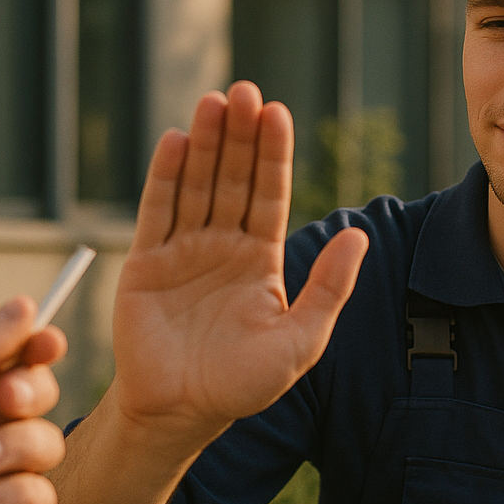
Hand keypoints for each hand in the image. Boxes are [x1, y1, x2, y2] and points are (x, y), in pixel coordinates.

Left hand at [0, 296, 68, 503]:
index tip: (48, 343)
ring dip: (17, 447)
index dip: (38, 349)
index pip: (14, 361)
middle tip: (4, 399)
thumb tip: (27, 305)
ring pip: (46, 447)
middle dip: (32, 393)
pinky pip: (39, 501)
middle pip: (39, 399)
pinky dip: (15, 495)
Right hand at [110, 80, 368, 444]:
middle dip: (239, 135)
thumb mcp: (301, 340)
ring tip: (213, 102)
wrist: (182, 413)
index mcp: (259, 259)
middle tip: (244, 90)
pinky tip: (176, 140)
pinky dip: (165, 176)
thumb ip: (328, 288)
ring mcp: (182, 251)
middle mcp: (221, 246)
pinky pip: (156, 211)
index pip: (268, 194)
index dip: (272, 154)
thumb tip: (358, 236)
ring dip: (205, 144)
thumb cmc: (243, 384)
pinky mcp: (145, 263)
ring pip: (196, 185)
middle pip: (231, 178)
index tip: (277, 113)